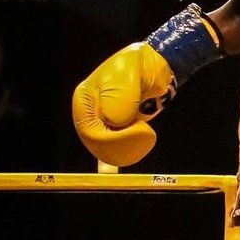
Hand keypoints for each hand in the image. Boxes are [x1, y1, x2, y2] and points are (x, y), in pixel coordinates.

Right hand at [72, 43, 174, 165]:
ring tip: (145, 131)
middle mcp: (91, 113)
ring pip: (109, 149)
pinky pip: (110, 148)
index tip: (141, 130)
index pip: (90, 131)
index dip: (115, 139)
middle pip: (98, 144)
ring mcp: (104, 122)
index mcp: (85, 100)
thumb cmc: (138, 67)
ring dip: (129, 146)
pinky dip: (109, 161)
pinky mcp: (117, 129)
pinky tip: (108, 173)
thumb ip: (120, 99)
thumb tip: (114, 122)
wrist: (155, 67)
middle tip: (146, 134)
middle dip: (123, 145)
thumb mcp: (128, 77)